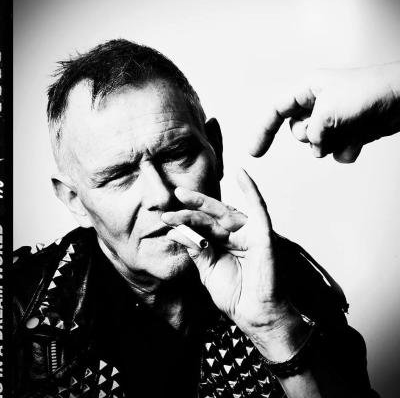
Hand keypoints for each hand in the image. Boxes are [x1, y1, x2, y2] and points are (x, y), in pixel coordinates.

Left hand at [161, 169, 307, 359]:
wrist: (254, 316)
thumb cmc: (235, 295)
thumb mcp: (208, 271)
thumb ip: (197, 250)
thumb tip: (178, 232)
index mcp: (224, 243)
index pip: (204, 225)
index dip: (186, 220)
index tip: (167, 219)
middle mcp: (237, 234)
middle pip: (212, 215)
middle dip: (192, 206)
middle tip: (174, 195)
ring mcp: (250, 233)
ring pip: (225, 212)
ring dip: (204, 203)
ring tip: (183, 196)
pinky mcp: (264, 236)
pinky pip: (259, 209)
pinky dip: (251, 190)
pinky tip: (241, 173)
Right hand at [249, 63, 399, 162]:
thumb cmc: (369, 92)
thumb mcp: (328, 111)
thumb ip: (312, 133)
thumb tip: (315, 147)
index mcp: (308, 91)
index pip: (276, 112)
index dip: (262, 132)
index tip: (254, 153)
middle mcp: (317, 105)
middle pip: (297, 133)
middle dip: (312, 137)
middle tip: (328, 127)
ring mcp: (333, 120)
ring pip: (317, 146)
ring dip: (331, 143)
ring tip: (349, 128)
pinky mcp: (347, 132)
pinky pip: (336, 152)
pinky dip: (346, 150)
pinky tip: (360, 138)